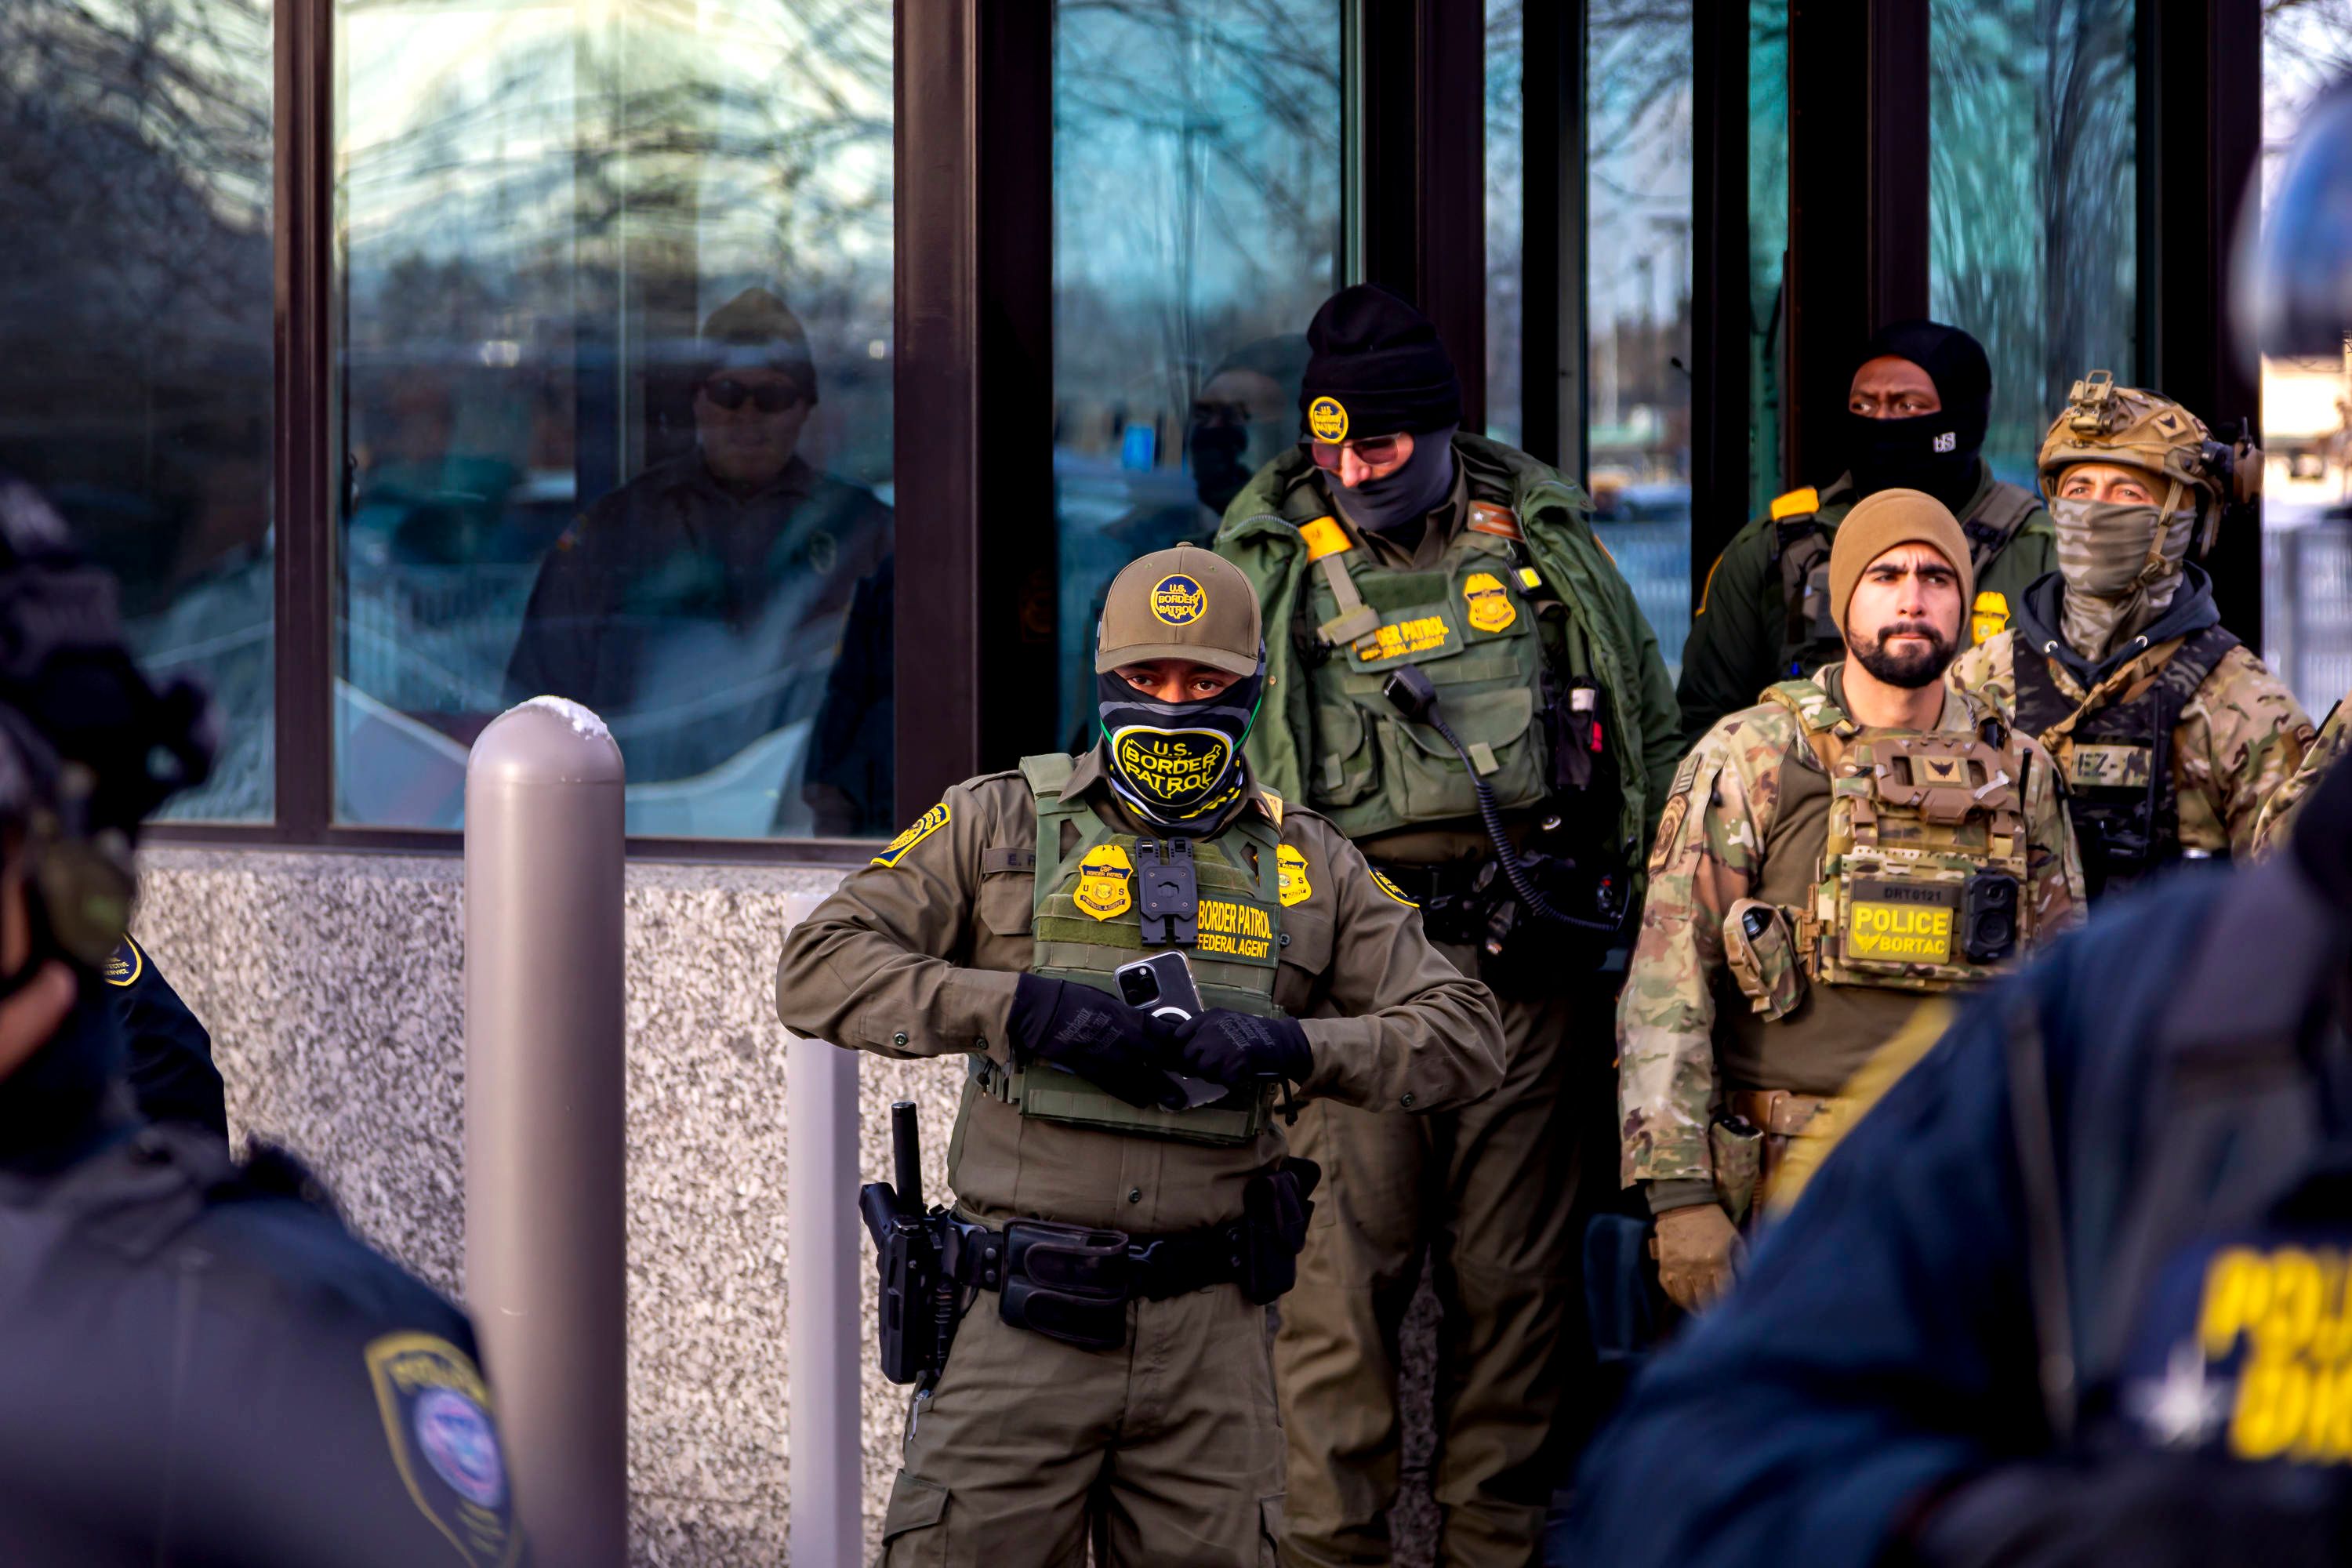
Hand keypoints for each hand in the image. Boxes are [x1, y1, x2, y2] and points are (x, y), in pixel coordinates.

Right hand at [1007, 974, 1180, 1109]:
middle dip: (1179, 1072)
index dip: (1183, 1045)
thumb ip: (1131, 1017)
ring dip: (1162, 1092)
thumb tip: (1144, 1026)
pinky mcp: (1097, 1074)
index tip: (1191, 1051)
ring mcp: (1115, 1062)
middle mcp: (1131, 1044)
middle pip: (1164, 1062)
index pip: (1169, 1036)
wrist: (1047, 1013)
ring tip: (1176, 1102)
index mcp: (1135, 1021)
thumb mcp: (1111, 1002)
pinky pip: (1120, 1090)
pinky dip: (1134, 1096)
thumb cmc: (1077, 999)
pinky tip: (1144, 1101)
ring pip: (1146, 1082)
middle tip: (1191, 1081)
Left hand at [1162, 1009, 1311, 1088]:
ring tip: (1226, 1069)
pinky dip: (1228, 1080)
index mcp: (1207, 1019)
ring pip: (1202, 1071)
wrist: (1277, 1040)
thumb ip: (1203, 1027)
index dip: (1182, 1048)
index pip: (1178, 1036)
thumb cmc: (1251, 1029)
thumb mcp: (1224, 1017)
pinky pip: (1219, 1080)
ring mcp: (1218, 1052)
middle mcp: (1208, 1033)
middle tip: (1210, 1065)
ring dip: (1211, 1074)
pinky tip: (1237, 1072)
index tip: (1189, 1054)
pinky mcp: (1229, 1069)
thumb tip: (1183, 1043)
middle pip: (1187, 1057)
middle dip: (1196, 1064)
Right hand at [1653, 1203, 1739, 1313]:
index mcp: (1717, 1259)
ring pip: (1687, 1299)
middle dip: (1713, 1313)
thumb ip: (1744, 1264)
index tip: (1733, 1313)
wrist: (1683, 1204)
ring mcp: (1678, 1267)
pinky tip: (1686, 1303)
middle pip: (1706, 1300)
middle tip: (1717, 1321)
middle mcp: (1696, 1266)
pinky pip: (1670, 1290)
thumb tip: (1749, 1286)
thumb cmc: (1714, 1223)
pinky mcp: (1664, 1266)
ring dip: (1695, 1310)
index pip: (1725, 1293)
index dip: (1729, 1306)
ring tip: (1702, 1315)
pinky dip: (1678, 1300)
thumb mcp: (1735, 1239)